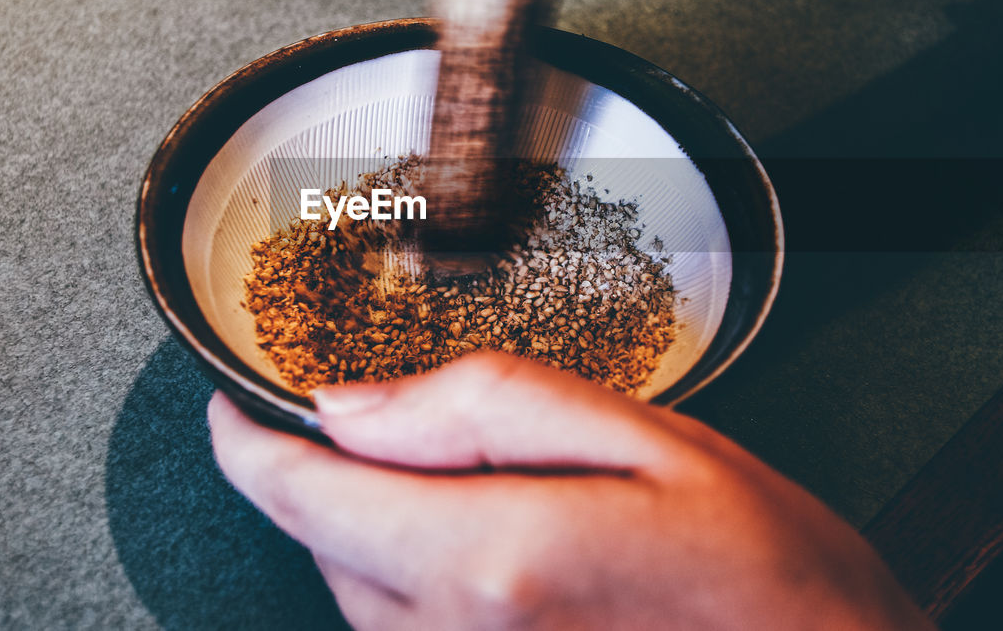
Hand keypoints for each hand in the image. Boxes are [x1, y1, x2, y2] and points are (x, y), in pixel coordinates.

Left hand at [208, 352, 933, 629]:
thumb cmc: (770, 575)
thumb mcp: (644, 439)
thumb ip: (486, 405)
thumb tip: (352, 404)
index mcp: (489, 561)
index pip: (303, 496)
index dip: (247, 444)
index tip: (232, 406)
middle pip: (325, 545)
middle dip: (334, 473)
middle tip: (401, 421)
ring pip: (358, 599)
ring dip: (378, 531)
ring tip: (476, 484)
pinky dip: (417, 587)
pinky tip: (498, 555)